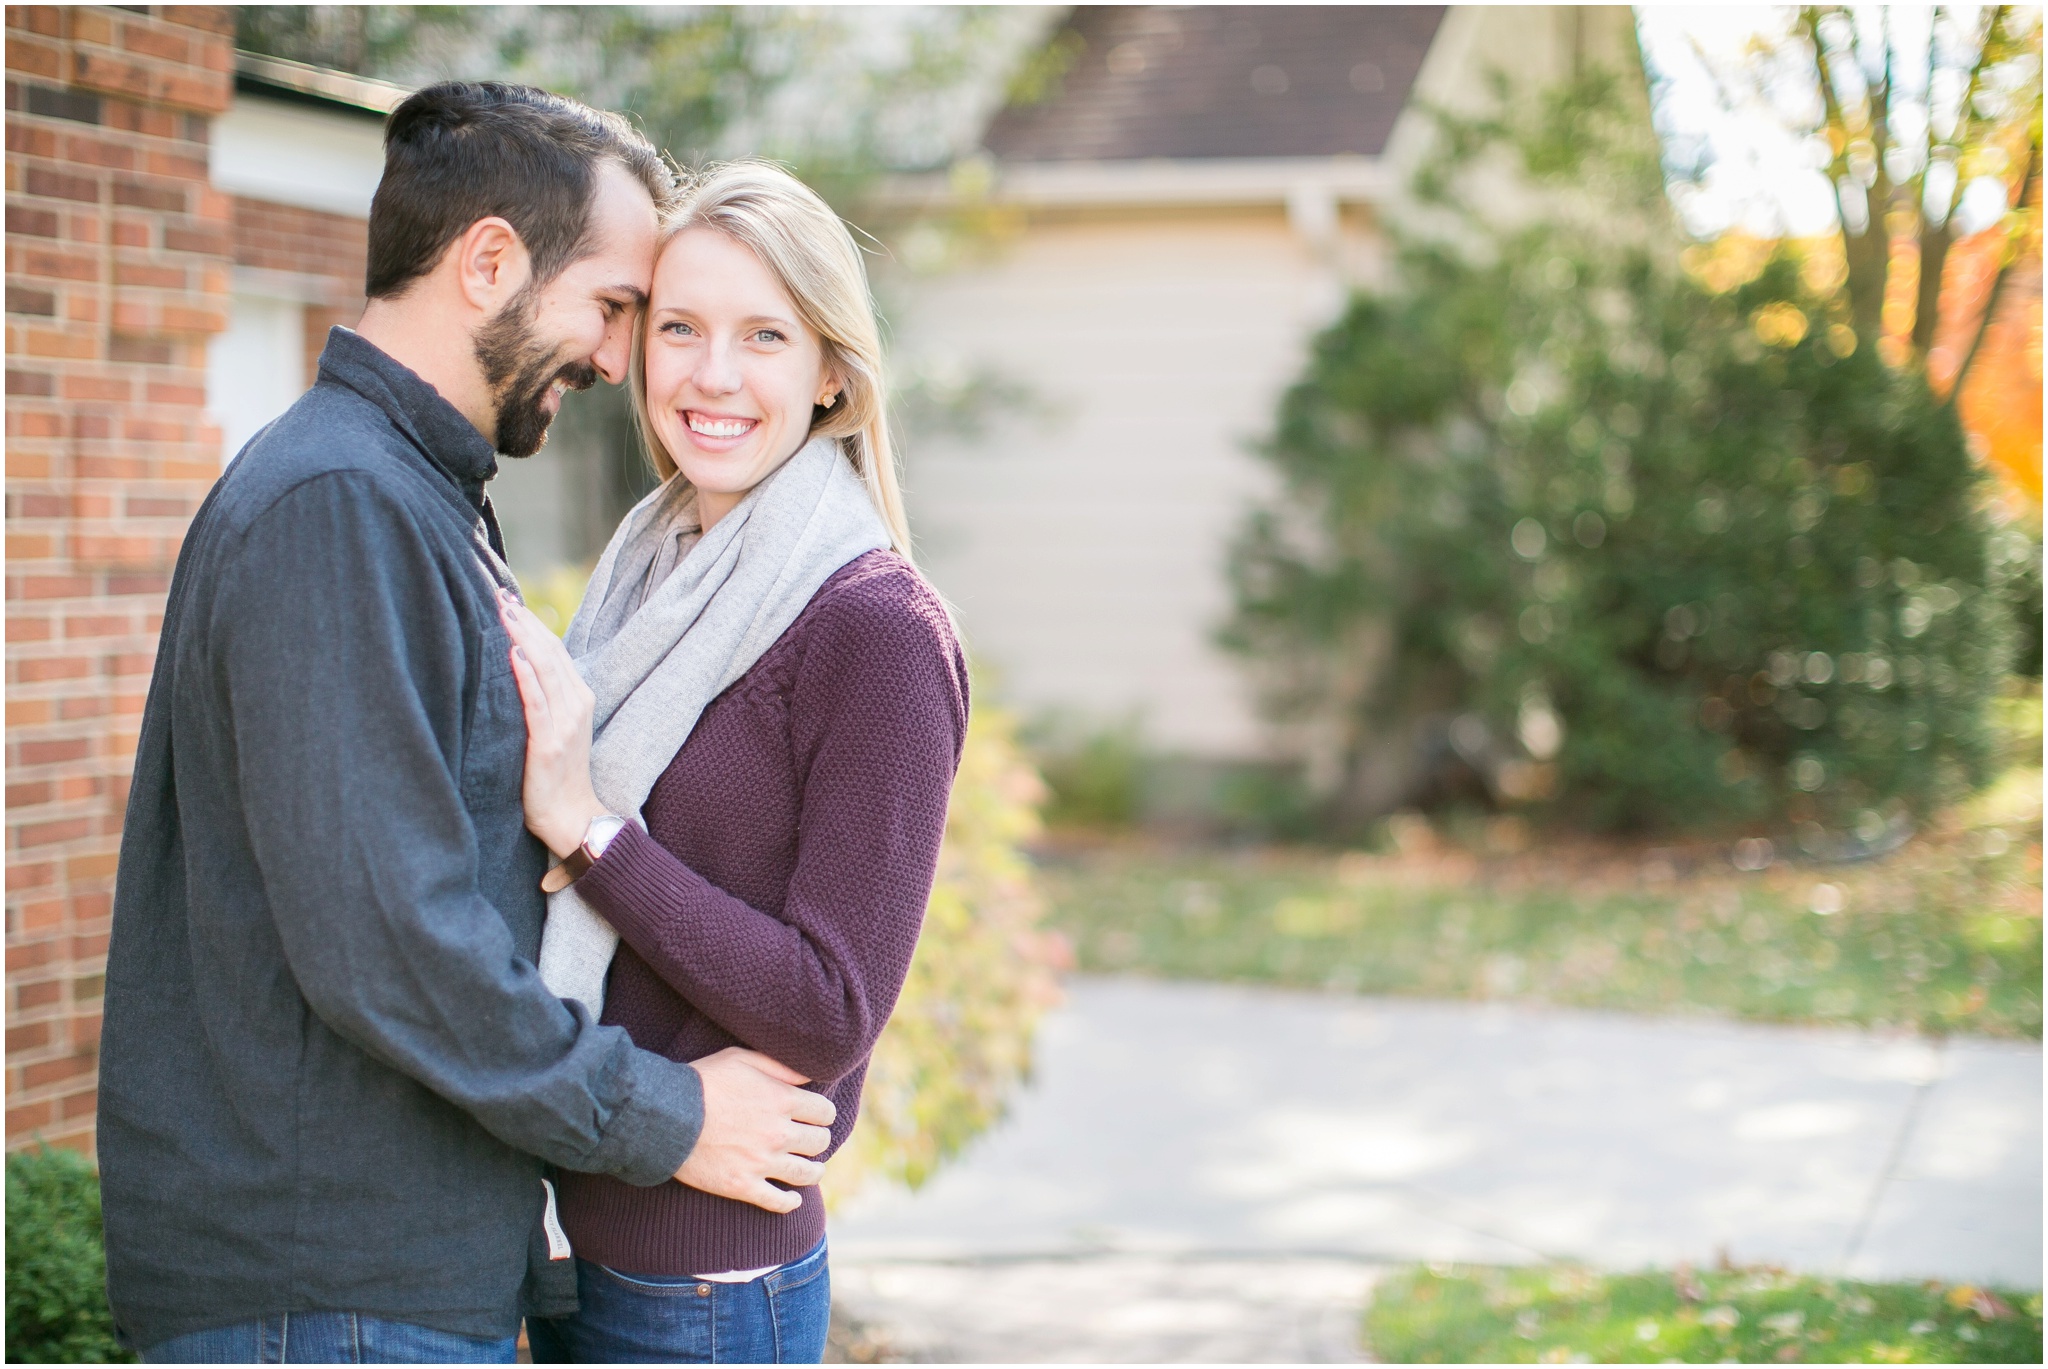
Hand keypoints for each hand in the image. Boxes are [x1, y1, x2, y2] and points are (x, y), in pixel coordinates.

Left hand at [498, 591, 607, 857]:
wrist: (572, 817)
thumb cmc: (556, 775)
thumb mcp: (556, 729)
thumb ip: (544, 698)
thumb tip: (517, 665)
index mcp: (579, 699)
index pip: (556, 651)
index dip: (534, 623)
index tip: (510, 600)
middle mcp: (577, 706)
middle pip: (551, 652)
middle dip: (525, 622)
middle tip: (500, 595)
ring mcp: (565, 724)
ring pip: (546, 670)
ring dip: (524, 638)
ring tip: (505, 613)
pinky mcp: (549, 744)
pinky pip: (537, 704)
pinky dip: (526, 677)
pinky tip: (514, 654)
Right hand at [677, 1047, 836, 1212]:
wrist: (667, 1115)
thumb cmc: (703, 1081)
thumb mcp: (741, 1059)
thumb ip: (779, 1066)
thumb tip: (808, 1076)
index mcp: (782, 1100)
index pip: (825, 1112)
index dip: (823, 1114)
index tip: (816, 1117)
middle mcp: (778, 1133)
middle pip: (820, 1142)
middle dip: (818, 1139)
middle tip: (810, 1140)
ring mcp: (762, 1162)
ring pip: (806, 1174)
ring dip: (814, 1171)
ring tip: (811, 1169)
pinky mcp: (743, 1185)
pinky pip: (778, 1202)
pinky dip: (790, 1203)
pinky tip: (793, 1199)